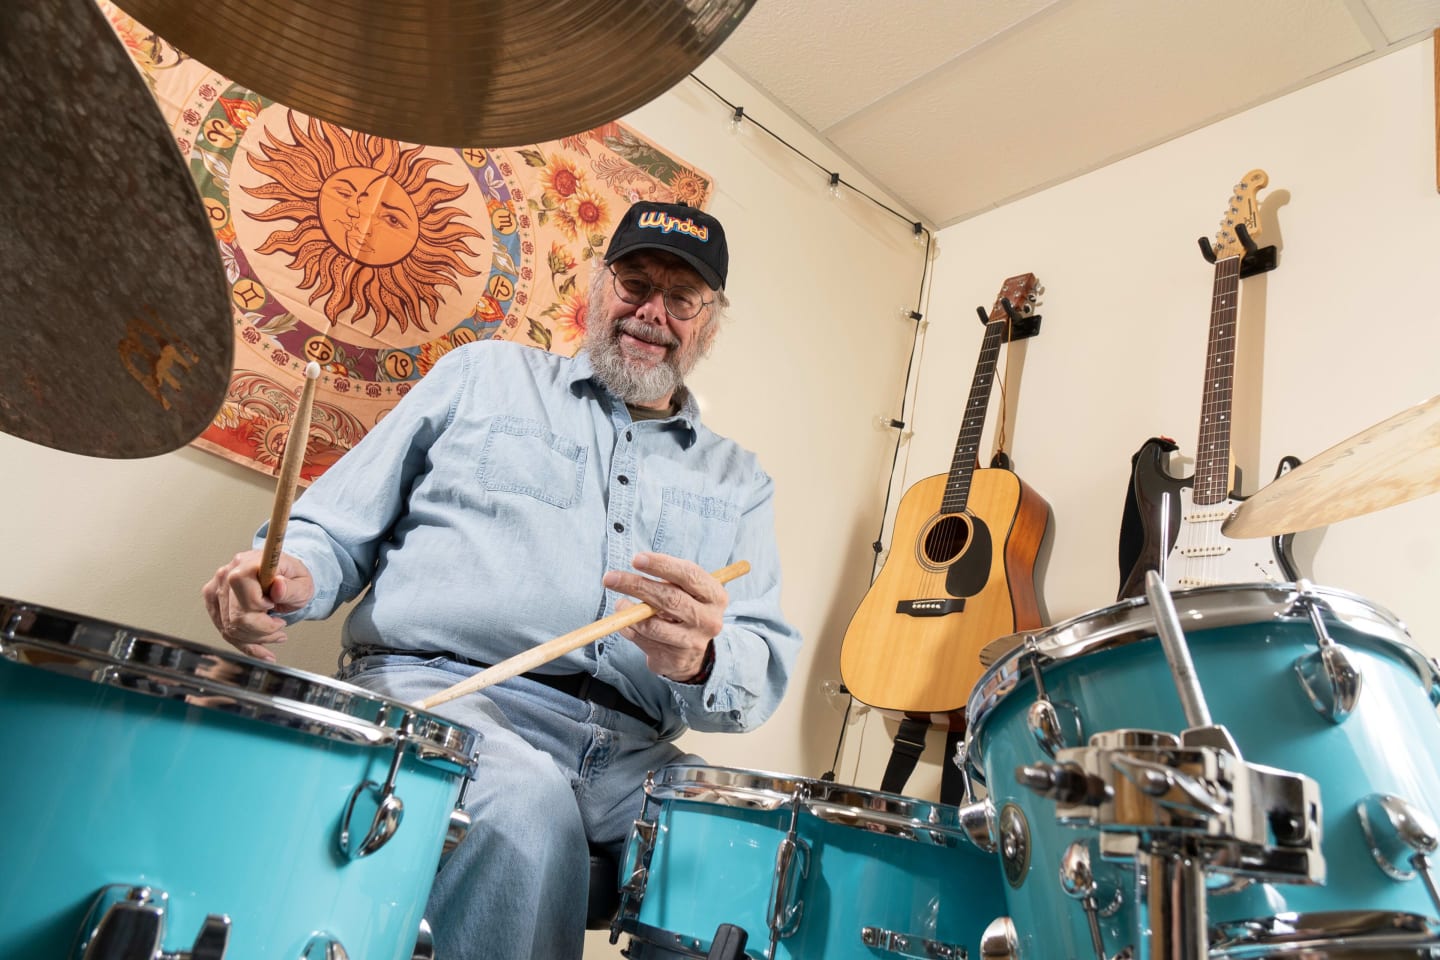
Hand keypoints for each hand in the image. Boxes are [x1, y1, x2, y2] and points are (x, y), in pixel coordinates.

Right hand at [201, 548, 314, 661]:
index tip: (275, 604)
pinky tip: (262, 649)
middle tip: (280, 625)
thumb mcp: (303, 584)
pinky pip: (225, 631)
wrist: (283, 576)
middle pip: (237, 618)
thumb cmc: (292, 578)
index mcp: (248, 563)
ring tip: (275, 634)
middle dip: (263, 630)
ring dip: (256, 638)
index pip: (248, 598)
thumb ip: (291, 588)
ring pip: (230, 629)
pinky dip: (246, 644)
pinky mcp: (213, 602)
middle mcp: (227, 574)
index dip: (263, 608)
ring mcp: (216, 588)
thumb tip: (278, 586)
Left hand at [602, 552, 725, 680]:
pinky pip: (644, 641)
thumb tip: (638, 565)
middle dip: (636, 585)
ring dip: (629, 612)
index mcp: (715, 596)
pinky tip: (625, 622)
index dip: (662, 565)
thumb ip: (669, 579)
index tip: (636, 559)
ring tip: (619, 603)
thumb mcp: (687, 591)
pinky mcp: (675, 659)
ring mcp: (693, 642)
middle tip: (610, 578)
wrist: (693, 651)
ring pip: (653, 625)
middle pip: (669, 598)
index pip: (689, 575)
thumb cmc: (685, 609)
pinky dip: (629, 628)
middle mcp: (709, 620)